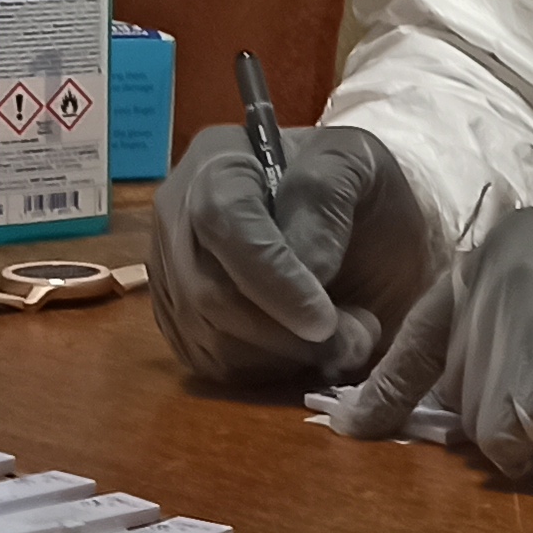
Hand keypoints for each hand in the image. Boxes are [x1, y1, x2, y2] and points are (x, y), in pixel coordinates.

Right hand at [149, 124, 431, 386]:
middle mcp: (176, 215)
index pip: (222, 219)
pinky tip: (309, 350)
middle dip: (285, 331)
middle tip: (355, 338)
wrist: (361, 231)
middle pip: (205, 290)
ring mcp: (171, 272)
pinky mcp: (180, 321)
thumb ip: (328, 196)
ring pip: (209, 337)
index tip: (323, 320)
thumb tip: (306, 265)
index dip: (270, 276)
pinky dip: (268, 371)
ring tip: (346, 340)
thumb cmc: (359, 191)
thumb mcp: (361, 165)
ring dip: (285, 356)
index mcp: (218, 160)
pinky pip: (211, 364)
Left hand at [324, 205, 532, 483]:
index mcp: (500, 244)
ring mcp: (512, 322)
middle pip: (451, 384)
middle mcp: (492, 270)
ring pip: (476, 425)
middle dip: (499, 412)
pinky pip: (509, 455)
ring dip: (532, 438)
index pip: (424, 327)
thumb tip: (401, 411)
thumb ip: (495, 337)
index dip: (393, 383)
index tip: (353, 420)